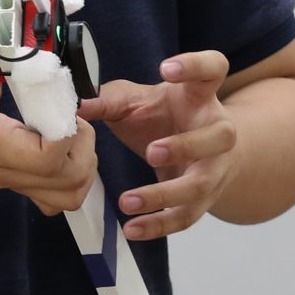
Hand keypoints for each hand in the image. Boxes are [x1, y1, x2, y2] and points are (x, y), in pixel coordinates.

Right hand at [0, 51, 96, 216]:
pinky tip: (58, 145)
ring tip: (69, 131)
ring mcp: (11, 183)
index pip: (49, 157)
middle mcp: (6, 171)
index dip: (68, 131)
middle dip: (85, 148)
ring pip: (67, 197)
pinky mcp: (14, 183)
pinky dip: (70, 175)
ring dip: (82, 165)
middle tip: (72, 115)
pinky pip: (55, 196)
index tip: (63, 102)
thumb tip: (31, 23)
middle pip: (69, 184)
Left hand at [80, 50, 237, 240]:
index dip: (195, 65)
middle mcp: (217, 130)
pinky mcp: (204, 198)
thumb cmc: (164, 117)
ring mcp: (214, 167)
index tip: (166, 68)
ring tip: (128, 201)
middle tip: (152, 151)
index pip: (212, 69)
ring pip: (201, 184)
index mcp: (200, 96)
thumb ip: (106, 99)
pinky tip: (132, 228)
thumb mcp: (136, 101)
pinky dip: (159, 226)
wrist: (197, 149)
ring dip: (166, 195)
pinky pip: (187, 216)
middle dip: (187, 146)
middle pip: (220, 136)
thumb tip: (74, 103)